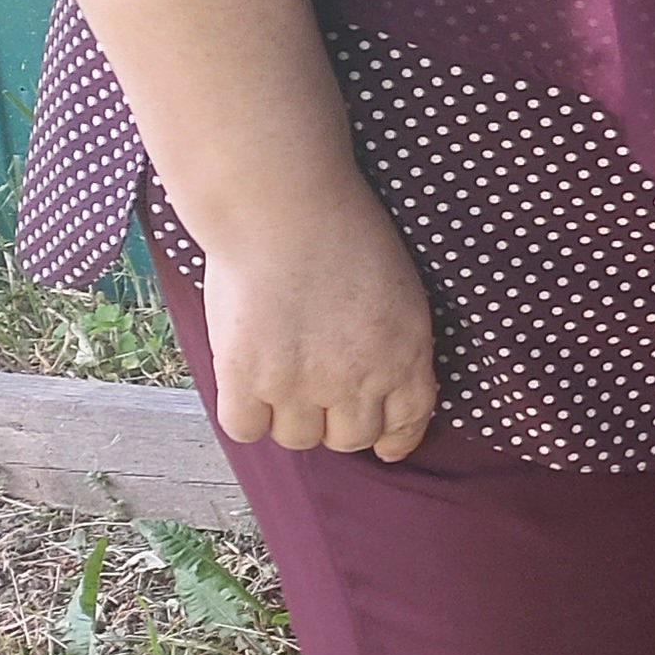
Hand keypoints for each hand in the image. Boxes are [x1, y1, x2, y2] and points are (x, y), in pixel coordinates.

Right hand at [193, 183, 439, 459]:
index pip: (408, 423)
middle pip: (349, 439)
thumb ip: (398, 344)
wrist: (284, 210)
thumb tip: (382, 382)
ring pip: (298, 438)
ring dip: (290, 416)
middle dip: (337, 421)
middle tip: (317, 394)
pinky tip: (246, 385)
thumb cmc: (344, 233)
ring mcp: (301, 385)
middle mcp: (358, 381)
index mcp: (405, 356)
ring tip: (279, 377)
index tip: (385, 443)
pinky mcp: (246, 380)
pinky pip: (246, 429)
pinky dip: (246, 414)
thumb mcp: (400, 291)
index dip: (394, 438)